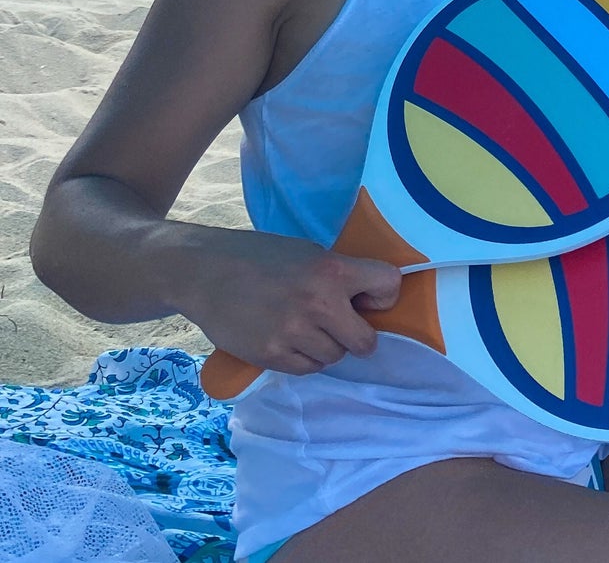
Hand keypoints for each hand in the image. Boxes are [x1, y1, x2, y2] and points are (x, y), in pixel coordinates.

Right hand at [182, 228, 401, 376]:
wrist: (206, 273)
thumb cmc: (262, 257)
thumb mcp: (309, 253)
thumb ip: (339, 274)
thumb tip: (367, 299)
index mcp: (333, 270)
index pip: (388, 285)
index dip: (384, 295)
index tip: (370, 299)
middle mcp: (319, 303)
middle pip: (365, 341)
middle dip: (359, 335)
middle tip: (344, 326)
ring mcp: (294, 333)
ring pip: (335, 357)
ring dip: (329, 347)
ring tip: (309, 329)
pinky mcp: (271, 355)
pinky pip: (308, 368)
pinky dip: (306, 358)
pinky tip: (292, 340)